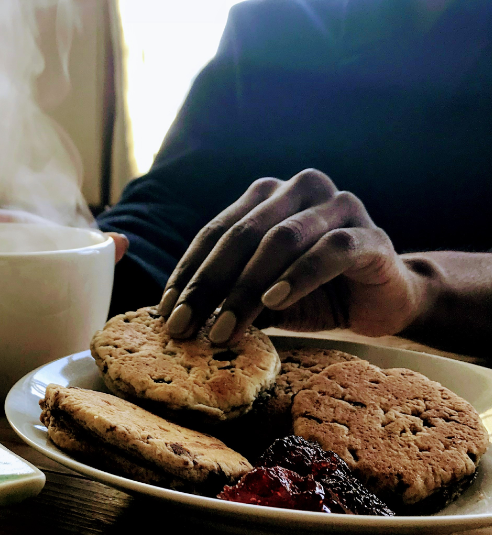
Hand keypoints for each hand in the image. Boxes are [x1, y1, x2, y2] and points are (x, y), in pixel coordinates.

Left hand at [157, 169, 426, 343]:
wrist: (383, 300)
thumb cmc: (315, 294)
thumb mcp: (262, 296)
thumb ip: (228, 296)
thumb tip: (178, 319)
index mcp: (266, 197)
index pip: (215, 233)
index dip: (188, 274)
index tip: (166, 313)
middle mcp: (298, 190)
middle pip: (241, 235)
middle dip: (208, 285)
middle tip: (186, 327)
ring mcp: (336, 206)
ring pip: (280, 240)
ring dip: (246, 288)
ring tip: (224, 328)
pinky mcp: (369, 234)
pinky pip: (330, 250)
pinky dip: (298, 276)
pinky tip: (275, 302)